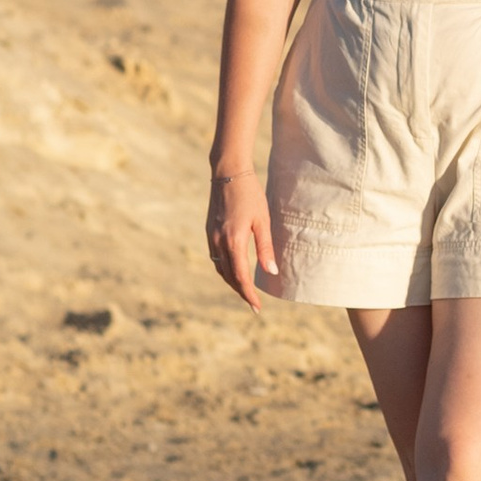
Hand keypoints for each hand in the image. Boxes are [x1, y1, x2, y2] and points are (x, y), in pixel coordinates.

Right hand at [206, 165, 274, 308]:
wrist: (228, 173)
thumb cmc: (250, 195)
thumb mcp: (263, 220)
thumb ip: (266, 247)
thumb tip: (271, 272)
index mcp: (233, 241)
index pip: (240, 277)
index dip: (248, 294)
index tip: (257, 307)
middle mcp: (219, 242)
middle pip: (228, 276)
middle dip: (241, 292)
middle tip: (254, 304)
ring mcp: (211, 237)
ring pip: (220, 269)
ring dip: (231, 282)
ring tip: (245, 291)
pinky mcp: (209, 232)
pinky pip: (215, 258)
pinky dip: (224, 269)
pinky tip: (233, 271)